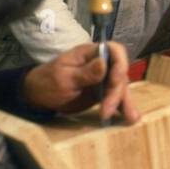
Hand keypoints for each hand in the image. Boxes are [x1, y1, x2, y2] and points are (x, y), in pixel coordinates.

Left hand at [21, 42, 139, 122]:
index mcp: (90, 53)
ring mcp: (103, 78)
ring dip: (125, 102)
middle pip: (119, 73)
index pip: (114, 50)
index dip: (120, 64)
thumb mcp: (63, 78)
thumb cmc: (47, 82)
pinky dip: (122, 107)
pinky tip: (130, 118)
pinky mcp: (103, 92)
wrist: (38, 96)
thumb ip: (84, 73)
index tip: (114, 81)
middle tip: (106, 111)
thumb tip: (104, 63)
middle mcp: (101, 63)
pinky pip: (116, 98)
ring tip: (131, 118)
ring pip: (120, 87)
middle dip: (116, 93)